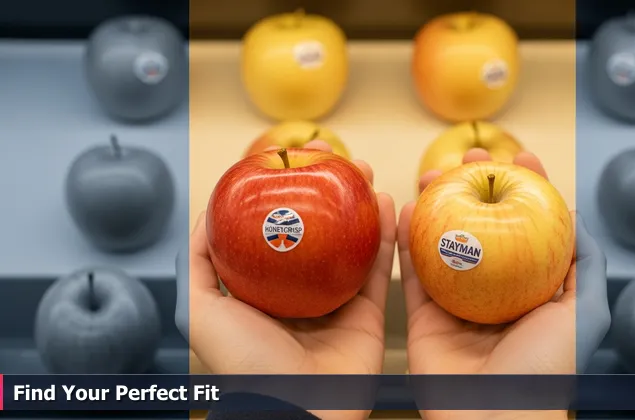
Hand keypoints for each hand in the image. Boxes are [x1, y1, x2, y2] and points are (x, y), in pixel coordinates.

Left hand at [176, 140, 395, 419]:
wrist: (298, 410)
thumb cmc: (245, 364)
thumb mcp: (200, 310)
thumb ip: (197, 264)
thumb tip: (207, 214)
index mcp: (265, 290)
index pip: (275, 228)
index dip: (284, 191)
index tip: (292, 159)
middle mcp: (301, 292)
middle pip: (318, 229)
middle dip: (327, 190)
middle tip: (334, 159)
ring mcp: (336, 302)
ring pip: (352, 242)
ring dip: (360, 204)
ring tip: (364, 171)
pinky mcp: (369, 314)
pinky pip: (381, 268)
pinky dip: (387, 235)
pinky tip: (388, 202)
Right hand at [398, 149, 610, 419]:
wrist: (495, 417)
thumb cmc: (547, 370)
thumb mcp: (584, 314)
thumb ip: (585, 267)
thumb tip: (575, 218)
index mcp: (531, 288)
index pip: (528, 226)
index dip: (526, 187)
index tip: (521, 155)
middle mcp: (494, 290)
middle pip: (483, 224)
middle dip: (477, 183)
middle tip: (472, 154)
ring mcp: (457, 302)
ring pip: (443, 240)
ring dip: (438, 202)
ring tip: (434, 171)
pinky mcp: (424, 318)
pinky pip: (411, 272)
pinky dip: (405, 238)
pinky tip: (407, 206)